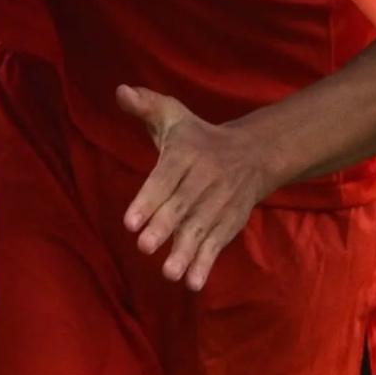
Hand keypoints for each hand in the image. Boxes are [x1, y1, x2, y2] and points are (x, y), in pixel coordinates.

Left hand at [118, 86, 281, 289]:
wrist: (254, 153)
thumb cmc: (199, 137)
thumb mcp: (174, 116)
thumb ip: (146, 106)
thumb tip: (121, 91)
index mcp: (188, 153)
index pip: (167, 177)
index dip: (149, 199)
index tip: (130, 222)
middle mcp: (206, 179)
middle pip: (184, 206)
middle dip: (165, 227)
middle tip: (145, 247)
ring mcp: (221, 203)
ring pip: (202, 229)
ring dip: (186, 252)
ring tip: (169, 273)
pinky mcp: (231, 222)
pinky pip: (219, 243)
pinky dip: (207, 264)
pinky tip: (193, 283)